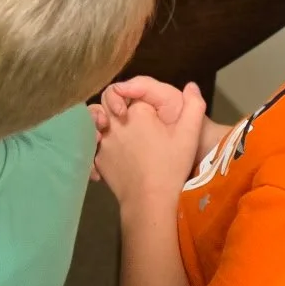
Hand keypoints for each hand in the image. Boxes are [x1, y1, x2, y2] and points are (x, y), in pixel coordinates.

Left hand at [90, 76, 221, 168]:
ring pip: (92, 121)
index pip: (128, 92)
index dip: (134, 97)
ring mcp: (103, 141)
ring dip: (99, 121)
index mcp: (137, 112)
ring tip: (110, 129)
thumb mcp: (188, 135)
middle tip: (125, 116)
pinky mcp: (97, 159)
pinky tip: (109, 152)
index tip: (144, 111)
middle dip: (114, 105)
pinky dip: (96, 145)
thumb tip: (191, 85)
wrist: (150, 200)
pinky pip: (91, 144)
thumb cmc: (171, 166)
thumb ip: (194, 106)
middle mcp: (115, 123)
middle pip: (106, 102)